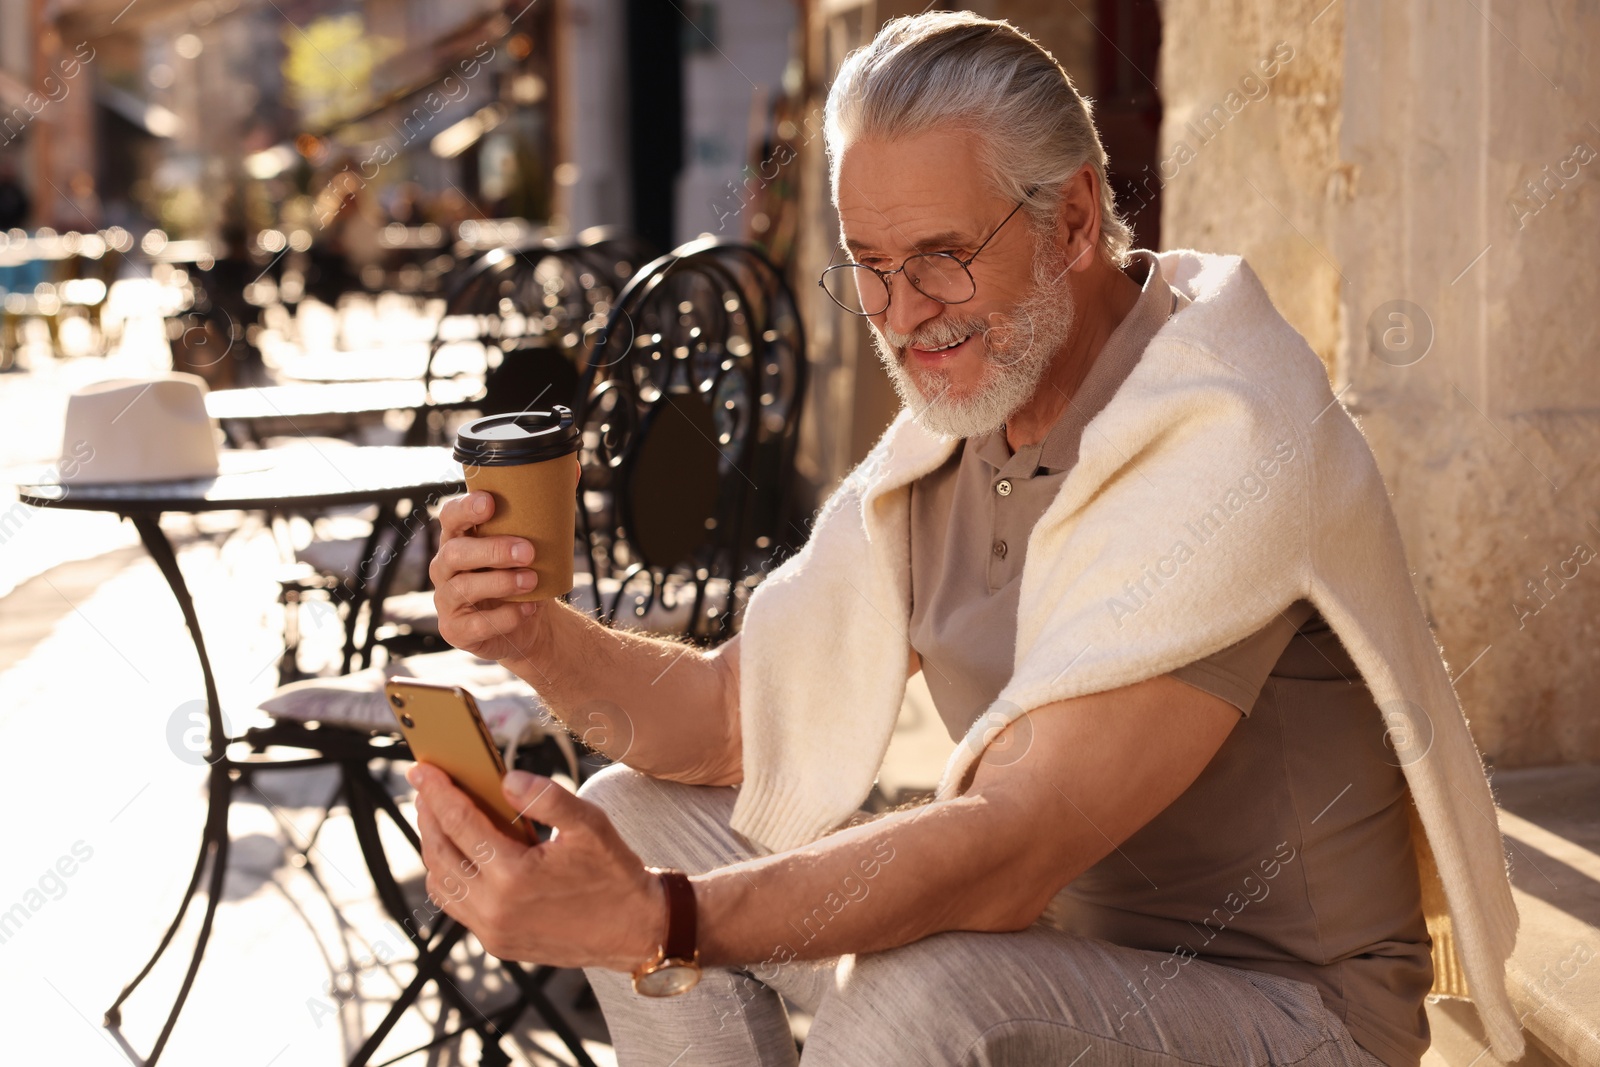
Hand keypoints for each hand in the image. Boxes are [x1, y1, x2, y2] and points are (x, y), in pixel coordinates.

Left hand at [408, 764, 666, 970]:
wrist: (635, 930)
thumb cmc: (614, 873)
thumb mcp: (590, 824)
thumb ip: (547, 798)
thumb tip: (506, 779)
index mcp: (514, 876)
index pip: (460, 824)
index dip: (438, 792)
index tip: (422, 770)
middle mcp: (495, 908)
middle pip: (440, 853)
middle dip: (428, 815)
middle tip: (424, 787)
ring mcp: (493, 931)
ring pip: (441, 883)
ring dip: (433, 847)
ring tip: (436, 816)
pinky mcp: (497, 944)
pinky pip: (456, 906)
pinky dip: (447, 876)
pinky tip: (456, 854)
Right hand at [429, 490, 544, 662]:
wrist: (528, 621)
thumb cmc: (524, 572)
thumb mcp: (534, 542)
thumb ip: (547, 508)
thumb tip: (572, 470)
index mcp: (460, 538)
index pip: (450, 517)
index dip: (465, 509)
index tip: (490, 503)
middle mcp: (446, 566)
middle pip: (456, 553)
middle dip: (492, 550)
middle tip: (528, 551)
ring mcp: (447, 600)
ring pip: (463, 588)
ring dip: (501, 583)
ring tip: (532, 580)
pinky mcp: (456, 630)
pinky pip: (475, 625)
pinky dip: (505, 617)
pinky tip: (527, 609)